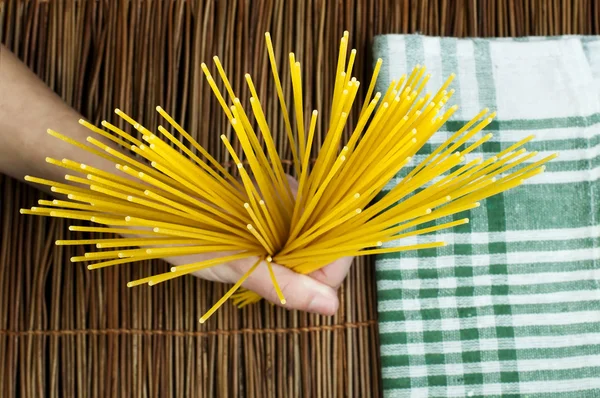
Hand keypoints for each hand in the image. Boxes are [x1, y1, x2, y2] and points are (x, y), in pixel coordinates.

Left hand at [168, 176, 353, 315]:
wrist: (148, 206)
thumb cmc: (186, 230)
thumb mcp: (237, 264)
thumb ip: (286, 284)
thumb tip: (331, 305)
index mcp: (294, 202)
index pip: (338, 246)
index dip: (326, 276)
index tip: (300, 293)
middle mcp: (293, 199)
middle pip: (326, 246)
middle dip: (307, 272)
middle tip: (268, 280)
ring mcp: (281, 205)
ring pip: (307, 247)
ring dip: (291, 267)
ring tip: (255, 268)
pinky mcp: (267, 213)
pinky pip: (289, 241)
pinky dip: (279, 259)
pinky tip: (255, 261)